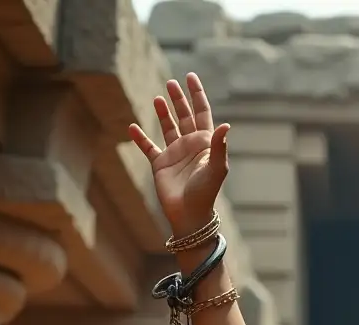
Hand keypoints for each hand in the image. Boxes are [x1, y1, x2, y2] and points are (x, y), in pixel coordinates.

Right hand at [129, 74, 229, 236]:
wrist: (190, 214)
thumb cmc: (205, 192)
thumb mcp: (216, 168)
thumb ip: (219, 146)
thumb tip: (226, 124)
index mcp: (204, 143)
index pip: (202, 113)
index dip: (197, 94)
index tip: (190, 76)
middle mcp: (190, 146)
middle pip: (185, 116)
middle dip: (179, 99)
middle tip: (171, 83)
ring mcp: (175, 154)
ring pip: (168, 128)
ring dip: (164, 113)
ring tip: (159, 98)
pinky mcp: (161, 164)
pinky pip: (148, 147)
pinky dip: (140, 138)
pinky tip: (132, 128)